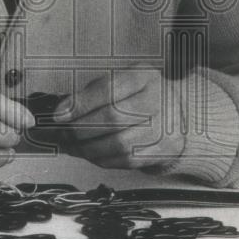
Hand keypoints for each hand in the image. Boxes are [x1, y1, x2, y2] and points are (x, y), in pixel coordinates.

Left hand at [52, 69, 185, 172]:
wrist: (178, 112)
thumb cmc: (141, 95)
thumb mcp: (120, 81)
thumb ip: (92, 92)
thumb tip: (63, 110)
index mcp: (144, 77)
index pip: (109, 90)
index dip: (80, 104)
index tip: (59, 115)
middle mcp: (158, 100)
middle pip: (113, 118)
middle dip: (80, 129)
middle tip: (64, 133)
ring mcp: (165, 128)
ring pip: (119, 144)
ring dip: (88, 149)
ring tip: (73, 145)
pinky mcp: (163, 151)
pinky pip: (126, 160)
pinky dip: (103, 159)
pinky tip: (91, 154)